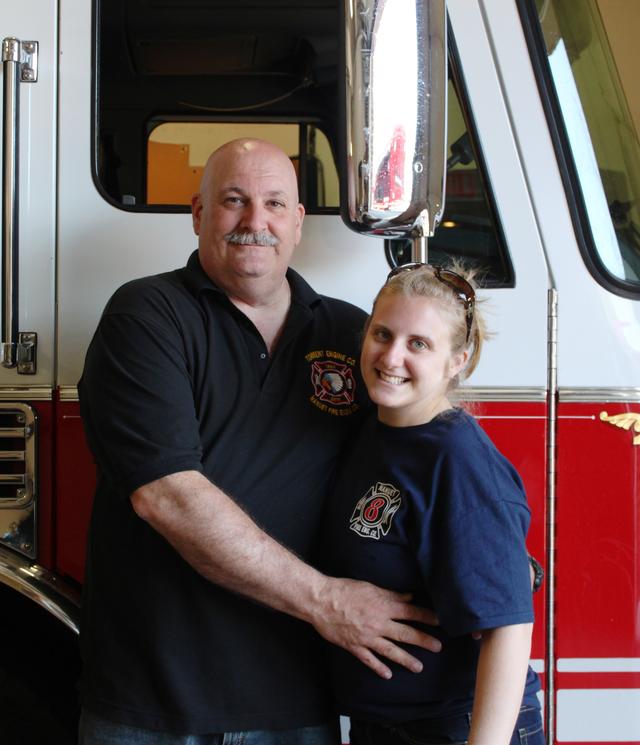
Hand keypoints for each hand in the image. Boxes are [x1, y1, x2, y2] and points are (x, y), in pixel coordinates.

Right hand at [311, 577, 440, 679]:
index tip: (440, 622)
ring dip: (406, 659)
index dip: (426, 617)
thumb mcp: (370, 587)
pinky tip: (387, 674)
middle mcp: (378, 624)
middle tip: (438, 647)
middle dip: (424, 641)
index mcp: (383, 607)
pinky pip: (369, 659)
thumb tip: (408, 598)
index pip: (410, 613)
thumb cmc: (345, 590)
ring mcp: (367, 637)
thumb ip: (390, 595)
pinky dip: (378, 668)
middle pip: (406, 634)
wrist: (321, 601)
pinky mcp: (354, 646)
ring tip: (419, 667)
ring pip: (391, 651)